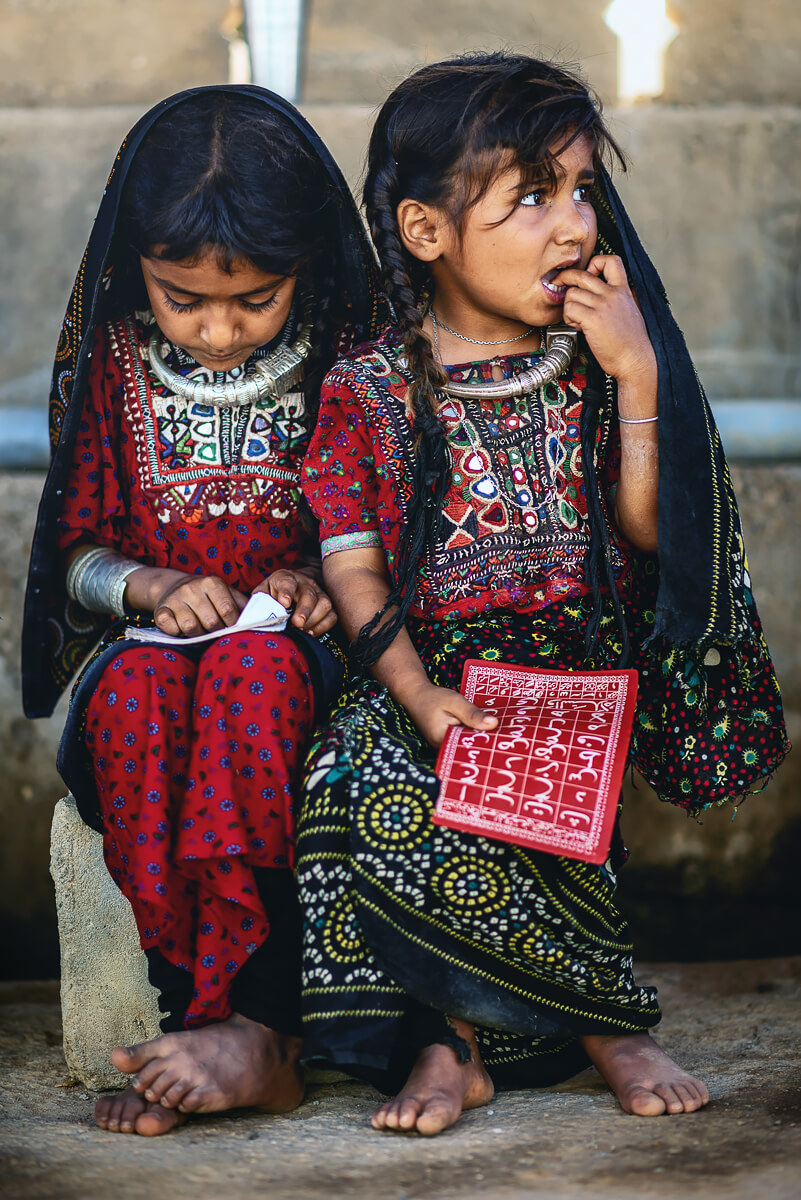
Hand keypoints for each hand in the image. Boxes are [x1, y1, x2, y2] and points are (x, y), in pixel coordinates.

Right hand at [151, 574, 246, 636]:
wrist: (172, 586)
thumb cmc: (206, 595)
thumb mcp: (225, 593)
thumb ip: (241, 604)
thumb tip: (257, 619)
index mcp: (212, 583)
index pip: (228, 610)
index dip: (232, 625)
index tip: (232, 629)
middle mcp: (192, 588)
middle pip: (210, 621)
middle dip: (215, 632)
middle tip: (215, 631)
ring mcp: (175, 598)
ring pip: (191, 627)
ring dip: (197, 634)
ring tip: (200, 630)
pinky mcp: (160, 610)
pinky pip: (170, 628)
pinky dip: (177, 633)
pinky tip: (181, 629)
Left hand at [253, 568, 335, 636]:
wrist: (293, 587)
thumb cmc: (274, 594)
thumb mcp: (262, 593)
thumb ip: (258, 603)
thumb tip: (253, 618)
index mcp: (285, 577)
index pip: (287, 581)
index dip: (287, 591)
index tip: (284, 603)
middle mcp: (304, 582)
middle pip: (309, 594)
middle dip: (304, 610)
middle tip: (297, 623)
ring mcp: (319, 592)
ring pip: (324, 603)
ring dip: (314, 619)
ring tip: (303, 630)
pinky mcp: (327, 604)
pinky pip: (332, 615)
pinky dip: (323, 626)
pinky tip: (311, 632)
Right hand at [403, 680, 497, 748]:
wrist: (415, 696)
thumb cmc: (434, 698)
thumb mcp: (455, 702)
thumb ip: (472, 713)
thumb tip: (494, 724)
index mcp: (443, 740)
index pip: (470, 747)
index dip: (488, 744)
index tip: (506, 742)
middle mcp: (442, 748)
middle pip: (469, 749)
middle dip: (486, 744)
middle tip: (509, 740)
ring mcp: (443, 747)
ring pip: (466, 746)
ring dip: (480, 740)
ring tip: (501, 737)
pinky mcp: (445, 743)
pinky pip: (462, 742)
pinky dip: (472, 736)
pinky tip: (485, 732)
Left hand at [556, 255, 656, 389]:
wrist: (637, 360)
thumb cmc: (633, 342)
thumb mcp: (632, 311)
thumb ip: (621, 298)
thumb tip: (608, 290)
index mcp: (624, 290)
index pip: (610, 260)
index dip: (594, 262)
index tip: (587, 273)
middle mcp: (613, 294)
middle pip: (582, 275)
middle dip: (566, 278)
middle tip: (560, 284)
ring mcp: (603, 306)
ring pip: (572, 293)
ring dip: (568, 306)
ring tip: (577, 319)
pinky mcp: (593, 320)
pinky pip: (570, 309)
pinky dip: (568, 318)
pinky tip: (578, 326)